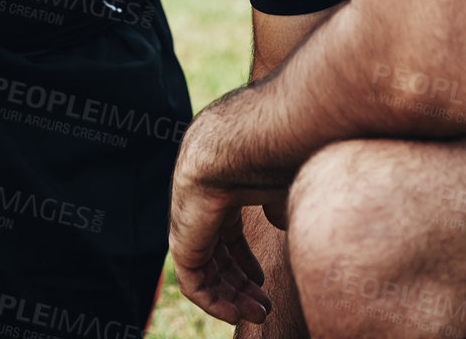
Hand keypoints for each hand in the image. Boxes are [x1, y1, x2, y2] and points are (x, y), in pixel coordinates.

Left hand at [169, 155, 274, 324]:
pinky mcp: (182, 243)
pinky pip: (192, 283)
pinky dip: (212, 302)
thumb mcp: (279, 187)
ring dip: (231, 298)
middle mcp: (202, 211)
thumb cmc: (266, 157)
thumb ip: (278, 208)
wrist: (239, 149)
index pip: (228, 236)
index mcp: (222, 193)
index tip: (264, 280)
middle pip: (219, 258)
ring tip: (257, 315)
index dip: (245, 262)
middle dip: (242, 286)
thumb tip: (282, 226)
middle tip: (264, 308)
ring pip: (206, 273)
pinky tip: (234, 314)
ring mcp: (190, 226)